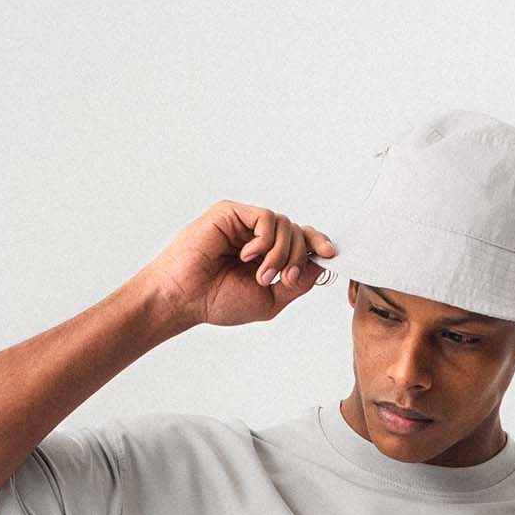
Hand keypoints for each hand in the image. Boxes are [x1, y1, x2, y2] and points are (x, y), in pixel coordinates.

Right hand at [142, 203, 337, 330]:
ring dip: (279, 254)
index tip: (329, 254)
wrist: (185, 298)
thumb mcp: (269, 301)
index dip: (316, 243)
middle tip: (282, 279)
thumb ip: (296, 284)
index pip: (299, 240)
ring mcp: (243, 223)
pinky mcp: (231, 213)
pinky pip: (265, 218)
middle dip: (296, 257)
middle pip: (297, 232)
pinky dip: (265, 240)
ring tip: (261, 274)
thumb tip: (319, 265)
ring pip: (284, 224)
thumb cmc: (217, 301)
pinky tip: (248, 256)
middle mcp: (256, 236)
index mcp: (265, 255)